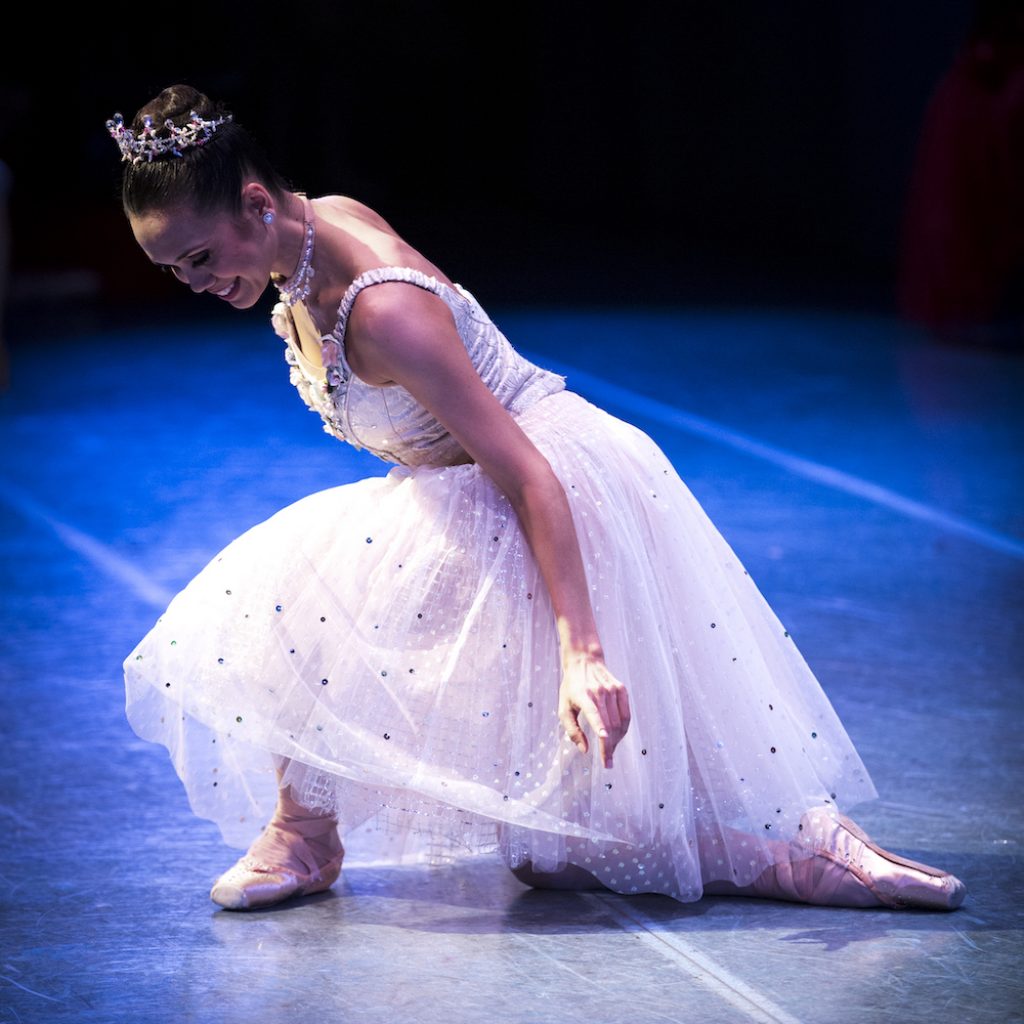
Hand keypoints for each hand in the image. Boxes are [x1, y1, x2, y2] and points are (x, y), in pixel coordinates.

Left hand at [558, 653, 630, 768]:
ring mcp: (612, 690)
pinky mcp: (621, 689)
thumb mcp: (563, 707)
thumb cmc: (571, 688)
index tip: (604, 740)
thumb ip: (572, 730)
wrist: (584, 662)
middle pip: (609, 724)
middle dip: (608, 746)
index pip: (593, 712)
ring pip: (619, 722)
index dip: (600, 727)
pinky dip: (623, 729)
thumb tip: (585, 749)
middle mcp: (599, 692)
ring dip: (616, 740)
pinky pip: (626, 715)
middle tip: (607, 762)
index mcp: (582, 695)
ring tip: (610, 751)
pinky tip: (617, 737)